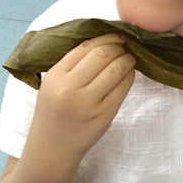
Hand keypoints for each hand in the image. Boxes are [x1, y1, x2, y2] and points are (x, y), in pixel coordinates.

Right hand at [23, 33, 135, 173]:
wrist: (52, 147)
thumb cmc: (54, 110)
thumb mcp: (53, 83)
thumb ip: (72, 63)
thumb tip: (104, 39)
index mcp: (56, 76)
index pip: (86, 46)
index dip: (106, 37)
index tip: (117, 35)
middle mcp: (70, 88)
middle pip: (103, 55)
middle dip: (119, 46)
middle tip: (125, 45)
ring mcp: (88, 103)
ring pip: (116, 69)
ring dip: (127, 59)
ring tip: (129, 58)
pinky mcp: (104, 115)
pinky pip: (123, 88)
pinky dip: (129, 76)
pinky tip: (128, 74)